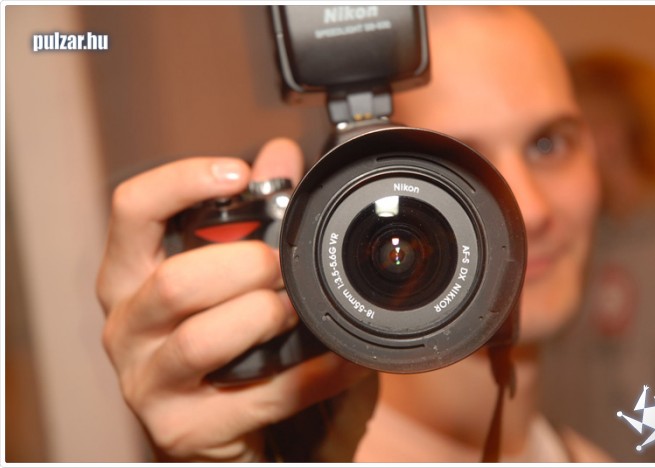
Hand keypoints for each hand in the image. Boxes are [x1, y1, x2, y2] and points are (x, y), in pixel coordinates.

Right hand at [97, 138, 372, 461]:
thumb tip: (281, 153)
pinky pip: (261, 394)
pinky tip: (342, 360)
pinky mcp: (182, 430)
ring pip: (206, 338)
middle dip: (250, 266)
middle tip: (285, 267)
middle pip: (177, 280)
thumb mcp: (231, 274)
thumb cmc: (224, 340)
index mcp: (131, 277)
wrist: (225, 429)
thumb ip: (255, 212)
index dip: (181, 182)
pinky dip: (315, 373)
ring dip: (269, 317)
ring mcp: (147, 382)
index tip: (238, 173)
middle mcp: (126, 327)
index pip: (132, 211)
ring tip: (299, 313)